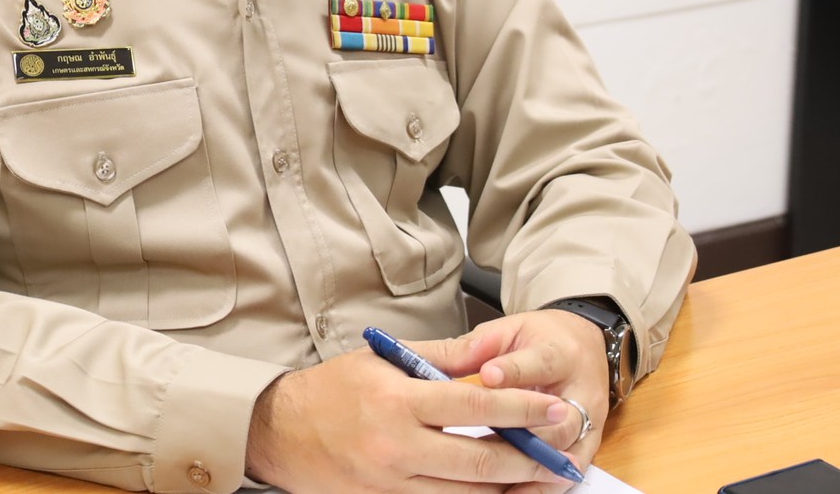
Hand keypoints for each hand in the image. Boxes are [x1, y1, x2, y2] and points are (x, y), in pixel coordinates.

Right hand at [243, 345, 567, 493]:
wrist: (279, 433)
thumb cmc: (329, 390)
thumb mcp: (378, 359)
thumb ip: (433, 358)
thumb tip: (484, 359)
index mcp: (399, 400)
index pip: (474, 406)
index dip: (520, 409)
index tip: (553, 407)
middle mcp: (398, 446)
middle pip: (480, 462)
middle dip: (529, 460)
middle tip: (560, 453)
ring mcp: (392, 482)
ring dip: (509, 490)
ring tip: (541, 478)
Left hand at [411, 310, 612, 486]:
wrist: (582, 347)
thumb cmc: (536, 339)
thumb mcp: (506, 332)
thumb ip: (470, 348)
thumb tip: (421, 358)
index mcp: (558, 352)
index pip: (538, 362)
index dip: (513, 370)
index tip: (486, 375)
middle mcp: (580, 390)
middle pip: (558, 416)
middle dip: (523, 430)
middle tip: (482, 442)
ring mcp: (587, 423)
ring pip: (563, 449)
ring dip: (528, 465)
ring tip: (491, 477)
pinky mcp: (585, 447)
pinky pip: (564, 476)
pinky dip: (537, 487)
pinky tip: (509, 493)